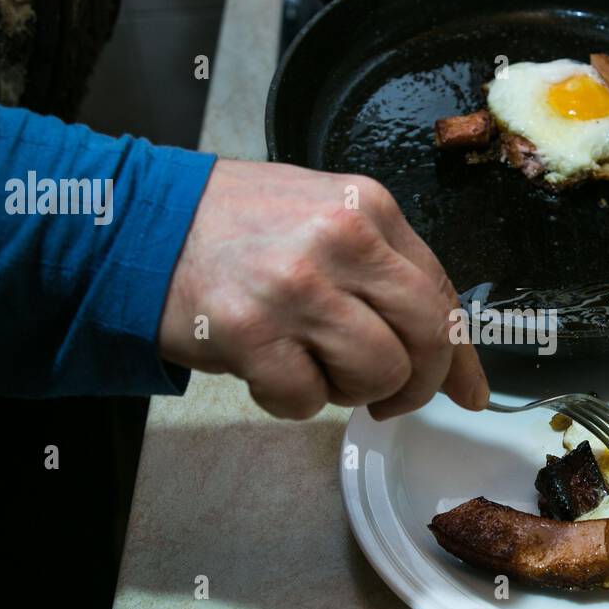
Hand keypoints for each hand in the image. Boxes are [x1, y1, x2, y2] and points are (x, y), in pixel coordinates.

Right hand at [160, 160, 488, 420]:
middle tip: (386, 393)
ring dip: (350, 390)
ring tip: (313, 365)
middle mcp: (341, 240)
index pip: (441, 293)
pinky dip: (291, 400)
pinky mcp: (251, 332)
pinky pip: (307, 400)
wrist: (138, 225)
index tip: (459, 388)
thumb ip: (397, 288)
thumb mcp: (330, 229)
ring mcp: (296, 286)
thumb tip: (469, 381)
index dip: (455, 355)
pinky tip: (268, 367)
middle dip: (416, 383)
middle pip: (427, 338)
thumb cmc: (238, 229)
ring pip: (378, 373)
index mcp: (369, 207)